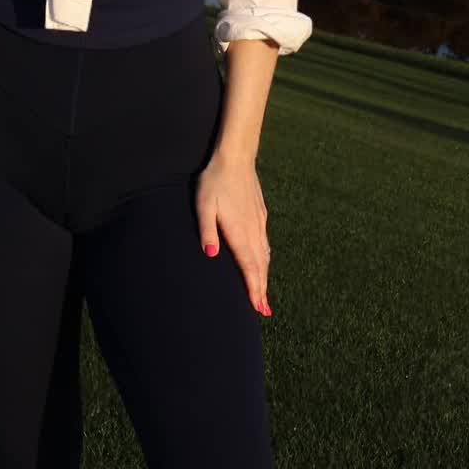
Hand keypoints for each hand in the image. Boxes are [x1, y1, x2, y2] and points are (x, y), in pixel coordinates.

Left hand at [196, 155, 271, 316]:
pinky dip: (265, 259)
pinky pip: (265, 243)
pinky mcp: (260, 214)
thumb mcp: (203, 204)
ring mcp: (259, 222)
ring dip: (264, 276)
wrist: (236, 157)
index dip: (253, 287)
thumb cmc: (214, 180)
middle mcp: (253, 229)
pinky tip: (263, 263)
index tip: (257, 307)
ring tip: (263, 294)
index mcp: (239, 230)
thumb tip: (212, 255)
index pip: (248, 265)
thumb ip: (207, 230)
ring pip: (264, 255)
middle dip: (261, 289)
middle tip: (263, 311)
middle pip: (260, 265)